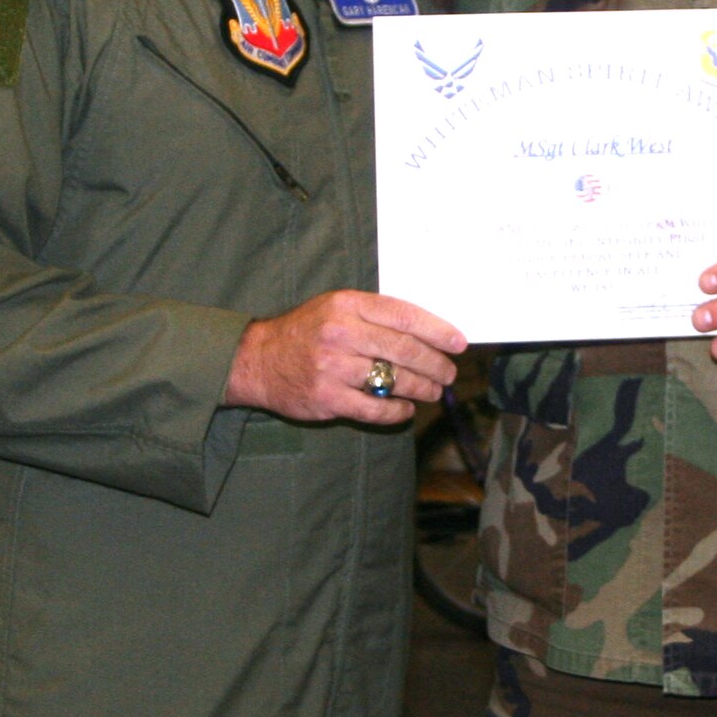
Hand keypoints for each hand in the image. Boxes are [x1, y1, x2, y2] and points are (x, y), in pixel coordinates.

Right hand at [224, 293, 465, 426]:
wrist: (257, 359)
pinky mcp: (326, 398)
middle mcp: (341, 333)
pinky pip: (374, 408)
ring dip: (421, 388)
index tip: (458, 343)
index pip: (404, 315)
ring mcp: (332, 367)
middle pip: (404, 349)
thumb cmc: (307, 331)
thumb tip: (428, 330)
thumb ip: (374, 315)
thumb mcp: (336, 307)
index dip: (437, 330)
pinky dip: (396, 411)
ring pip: (393, 380)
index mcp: (347, 305)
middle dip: (435, 364)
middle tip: (448, 373)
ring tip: (433, 392)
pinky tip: (405, 409)